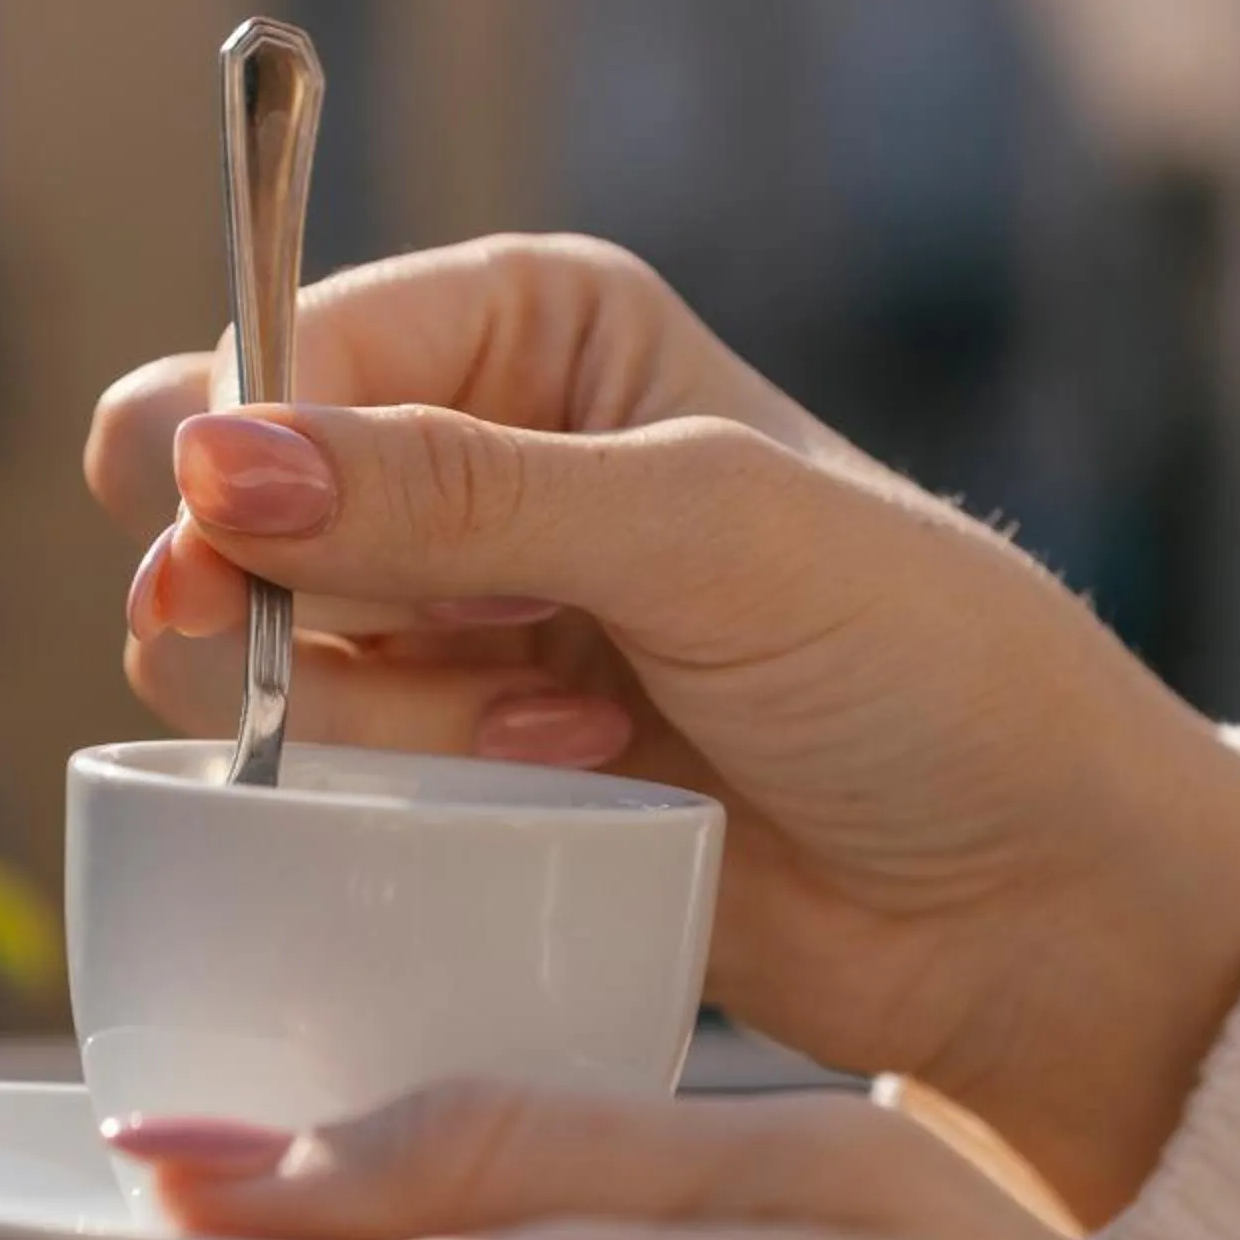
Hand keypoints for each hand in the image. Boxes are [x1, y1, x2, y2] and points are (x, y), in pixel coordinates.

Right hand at [86, 234, 1239, 1222]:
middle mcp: (469, 467)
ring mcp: (450, 634)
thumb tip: (211, 460)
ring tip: (575, 723)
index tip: (225, 538)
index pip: (292, 348)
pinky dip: (415, 803)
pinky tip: (574, 784)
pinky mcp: (449, 782)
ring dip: (392, 718)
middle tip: (449, 645)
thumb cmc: (921, 667)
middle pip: (227, 508)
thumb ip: (453, 495)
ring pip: (249, 662)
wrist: (1028, 904)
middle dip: (302, 599)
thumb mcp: (702, 530)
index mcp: (534, 334)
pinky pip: (311, 788)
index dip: (234, 437)